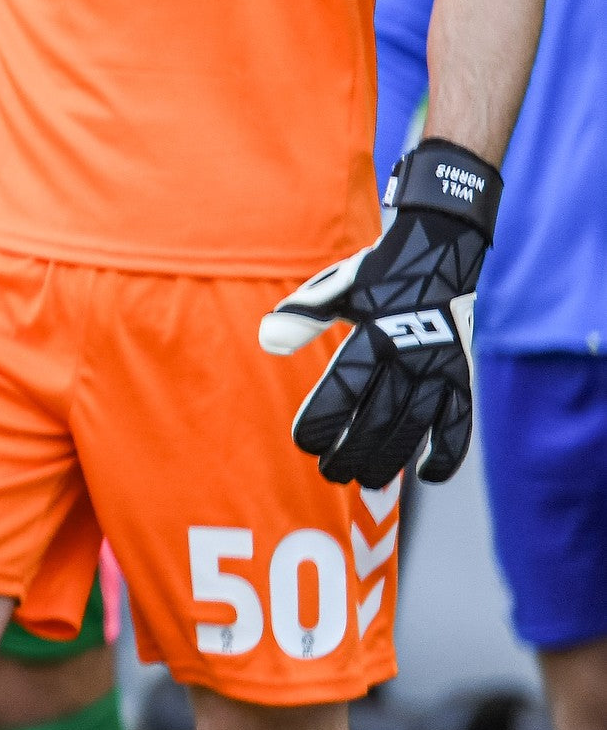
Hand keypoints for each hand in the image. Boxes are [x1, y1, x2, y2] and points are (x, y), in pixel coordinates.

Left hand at [258, 139, 501, 489]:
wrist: (439, 248)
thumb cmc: (377, 275)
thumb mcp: (335, 289)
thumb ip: (302, 318)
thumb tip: (267, 341)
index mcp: (373, 334)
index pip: (343, 390)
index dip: (322, 421)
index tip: (304, 443)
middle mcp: (409, 355)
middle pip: (376, 419)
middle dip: (350, 452)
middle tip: (331, 472)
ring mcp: (439, 368)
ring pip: (414, 427)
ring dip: (388, 460)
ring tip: (366, 480)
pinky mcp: (461, 375)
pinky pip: (460, 422)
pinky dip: (447, 452)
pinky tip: (427, 474)